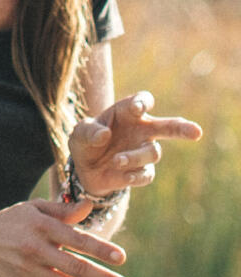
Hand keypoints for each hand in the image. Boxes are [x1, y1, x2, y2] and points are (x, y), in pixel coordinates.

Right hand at [0, 199, 135, 276]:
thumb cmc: (8, 223)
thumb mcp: (31, 209)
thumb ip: (62, 210)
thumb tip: (89, 206)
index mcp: (40, 225)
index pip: (77, 239)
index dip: (101, 249)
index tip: (122, 258)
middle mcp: (36, 248)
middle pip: (77, 266)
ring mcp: (29, 269)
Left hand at [69, 91, 201, 198]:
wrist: (85, 169)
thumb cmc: (86, 142)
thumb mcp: (79, 134)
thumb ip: (88, 131)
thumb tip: (104, 135)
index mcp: (126, 113)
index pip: (142, 101)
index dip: (142, 103)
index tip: (137, 108)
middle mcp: (141, 130)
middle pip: (168, 126)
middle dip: (182, 128)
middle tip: (196, 131)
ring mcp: (143, 151)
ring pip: (153, 152)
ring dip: (135, 156)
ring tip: (116, 160)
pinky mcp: (142, 171)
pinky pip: (146, 174)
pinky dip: (135, 175)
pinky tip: (124, 175)